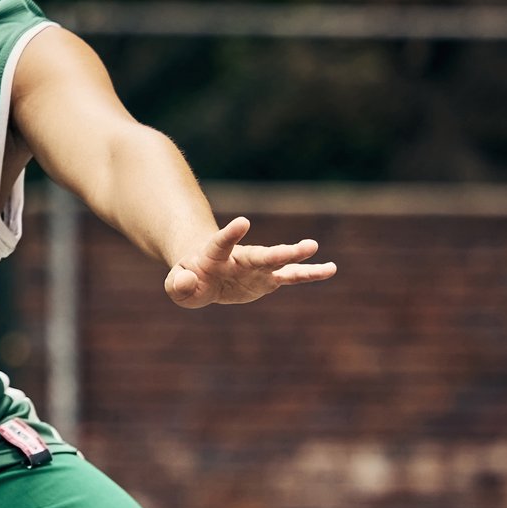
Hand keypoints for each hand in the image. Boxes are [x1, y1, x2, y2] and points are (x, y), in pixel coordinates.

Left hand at [164, 216, 335, 307]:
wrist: (203, 275)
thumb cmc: (188, 278)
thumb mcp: (176, 286)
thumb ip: (178, 285)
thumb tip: (187, 281)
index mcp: (213, 256)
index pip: (221, 243)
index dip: (231, 233)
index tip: (244, 221)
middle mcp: (239, 258)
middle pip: (259, 254)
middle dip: (279, 252)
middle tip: (305, 245)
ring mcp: (256, 268)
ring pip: (279, 261)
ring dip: (296, 256)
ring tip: (315, 247)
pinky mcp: (267, 279)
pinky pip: (291, 277)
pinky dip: (309, 274)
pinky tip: (330, 269)